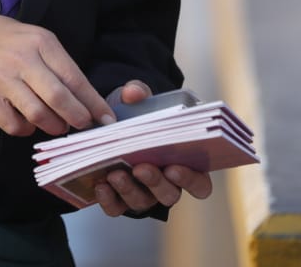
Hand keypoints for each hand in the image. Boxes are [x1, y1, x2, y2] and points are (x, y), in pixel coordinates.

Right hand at [0, 4, 114, 136]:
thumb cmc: (3, 40)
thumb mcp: (34, 38)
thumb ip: (57, 64)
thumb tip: (85, 98)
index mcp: (41, 42)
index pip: (74, 77)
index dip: (93, 102)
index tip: (107, 119)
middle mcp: (23, 58)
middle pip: (59, 97)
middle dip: (77, 118)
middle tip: (84, 127)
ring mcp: (2, 77)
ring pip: (38, 114)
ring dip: (53, 127)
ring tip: (56, 126)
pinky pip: (13, 124)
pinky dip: (25, 130)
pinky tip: (27, 124)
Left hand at [94, 80, 213, 216]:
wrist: (111, 124)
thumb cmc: (138, 117)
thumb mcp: (140, 101)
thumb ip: (139, 93)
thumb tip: (133, 92)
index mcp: (184, 164)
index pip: (200, 183)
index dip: (191, 180)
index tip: (174, 167)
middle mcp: (166, 184)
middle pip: (169, 195)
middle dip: (156, 182)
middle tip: (141, 168)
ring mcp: (143, 194)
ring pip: (141, 201)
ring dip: (129, 189)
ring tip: (115, 173)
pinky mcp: (119, 200)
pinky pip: (116, 208)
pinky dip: (109, 199)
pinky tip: (100, 185)